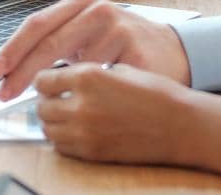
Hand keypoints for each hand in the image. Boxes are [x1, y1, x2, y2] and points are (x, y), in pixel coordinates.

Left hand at [0, 0, 190, 100]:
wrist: (171, 53)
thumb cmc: (122, 48)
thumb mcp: (86, 37)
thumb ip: (55, 44)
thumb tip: (11, 67)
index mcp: (80, 2)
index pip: (37, 24)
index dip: (14, 48)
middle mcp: (97, 8)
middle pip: (48, 41)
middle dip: (22, 71)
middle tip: (6, 92)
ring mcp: (116, 24)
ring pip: (72, 62)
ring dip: (59, 87)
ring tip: (53, 102)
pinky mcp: (133, 44)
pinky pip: (99, 74)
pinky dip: (88, 90)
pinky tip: (85, 98)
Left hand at [34, 63, 195, 164]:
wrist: (179, 124)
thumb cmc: (156, 93)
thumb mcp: (120, 68)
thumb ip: (89, 73)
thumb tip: (66, 77)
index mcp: (89, 76)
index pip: (43, 79)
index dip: (44, 79)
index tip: (48, 81)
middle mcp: (82, 104)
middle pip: (41, 106)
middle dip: (47, 101)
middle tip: (57, 98)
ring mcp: (85, 132)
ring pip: (47, 128)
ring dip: (53, 120)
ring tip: (67, 114)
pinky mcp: (91, 152)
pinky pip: (61, 146)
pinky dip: (63, 138)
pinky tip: (78, 129)